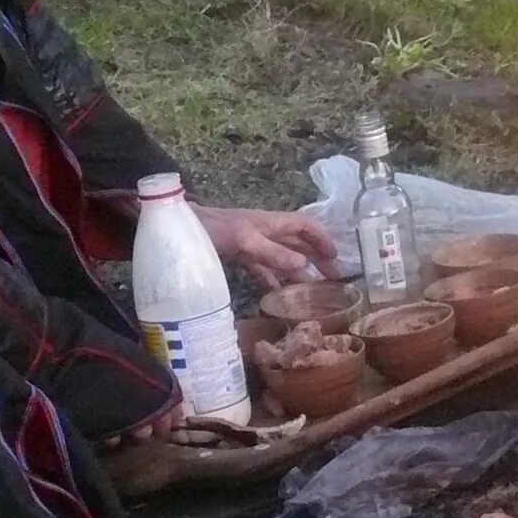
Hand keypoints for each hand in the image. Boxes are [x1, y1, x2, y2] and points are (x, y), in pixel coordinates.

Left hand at [193, 202, 340, 287]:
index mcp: (273, 222)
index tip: (336, 257)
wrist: (180, 229)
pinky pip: (263, 269)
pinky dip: (274, 281)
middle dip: (317, 259)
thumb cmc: (214, 228)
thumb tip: (304, 266)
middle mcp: (267, 232)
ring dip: (299, 273)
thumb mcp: (246, 240)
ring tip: (313, 291)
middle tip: (334, 280)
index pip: (306, 226)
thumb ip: (274, 253)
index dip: (323, 239)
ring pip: (284, 258)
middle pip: (299, 244)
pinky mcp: (241, 257)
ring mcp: (254, 245)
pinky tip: (280, 295)